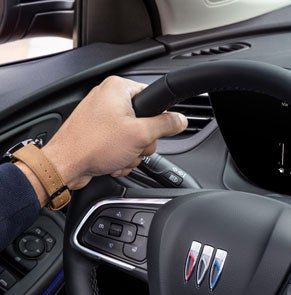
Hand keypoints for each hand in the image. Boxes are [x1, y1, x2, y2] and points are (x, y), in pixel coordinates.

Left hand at [20, 76, 186, 200]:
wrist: (64, 165)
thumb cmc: (92, 145)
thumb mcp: (140, 134)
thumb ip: (166, 125)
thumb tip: (181, 120)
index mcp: (118, 88)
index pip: (155, 97)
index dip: (160, 118)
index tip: (156, 130)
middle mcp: (108, 98)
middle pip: (146, 120)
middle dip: (143, 141)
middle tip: (133, 145)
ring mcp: (102, 116)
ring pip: (135, 136)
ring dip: (133, 152)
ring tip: (121, 155)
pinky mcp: (98, 132)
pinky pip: (122, 143)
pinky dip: (122, 155)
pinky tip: (114, 161)